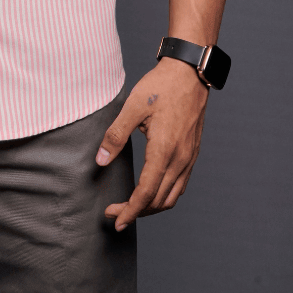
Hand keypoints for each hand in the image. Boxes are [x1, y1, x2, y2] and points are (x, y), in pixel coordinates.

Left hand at [95, 57, 209, 229]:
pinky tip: (152, 191)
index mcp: (164, 150)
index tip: (115, 219)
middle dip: (136, 212)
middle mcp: (180, 159)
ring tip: (132, 207)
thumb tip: (100, 160)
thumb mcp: (132, 106)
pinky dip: (165, 196)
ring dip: (151, 207)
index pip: (146, 193)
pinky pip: (180, 185)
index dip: (129, 210)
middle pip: (159, 201)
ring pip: (172, 197)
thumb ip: (115, 135)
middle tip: (115, 212)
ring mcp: (189, 158)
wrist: (189, 72)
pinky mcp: (192, 153)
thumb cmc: (161, 86)